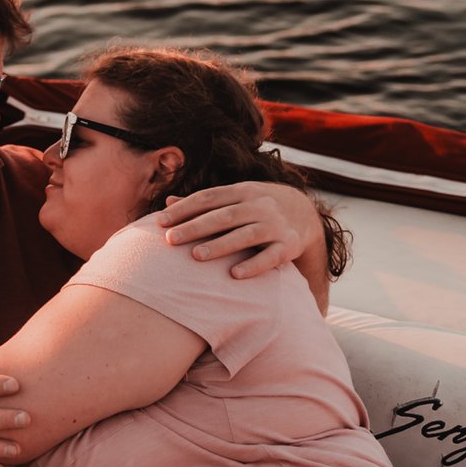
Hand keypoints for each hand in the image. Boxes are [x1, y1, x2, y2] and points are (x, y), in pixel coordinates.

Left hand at [155, 181, 321, 278]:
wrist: (305, 213)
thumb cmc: (256, 207)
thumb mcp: (235, 197)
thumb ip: (205, 202)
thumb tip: (167, 203)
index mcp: (242, 191)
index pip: (208, 198)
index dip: (184, 209)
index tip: (160, 222)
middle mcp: (259, 205)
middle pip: (224, 216)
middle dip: (195, 227)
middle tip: (170, 240)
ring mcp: (275, 225)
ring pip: (246, 235)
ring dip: (221, 245)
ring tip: (196, 256)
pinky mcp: (290, 245)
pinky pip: (271, 256)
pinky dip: (254, 265)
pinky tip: (234, 275)